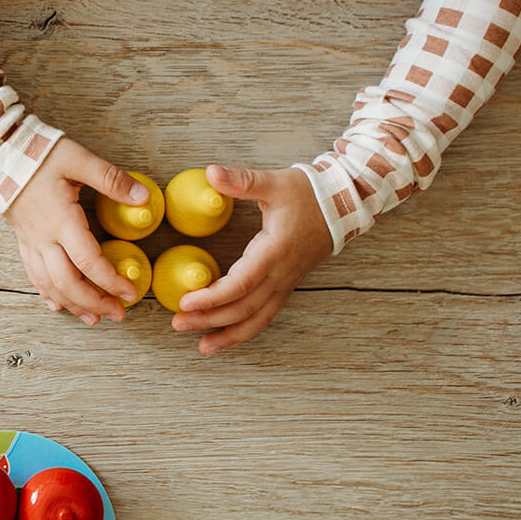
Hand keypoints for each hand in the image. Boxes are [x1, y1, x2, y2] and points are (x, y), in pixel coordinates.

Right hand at [5, 137, 150, 324]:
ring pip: (50, 284)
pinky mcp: (23, 240)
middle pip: (68, 282)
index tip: (131, 292)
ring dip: (74, 305)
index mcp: (61, 220)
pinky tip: (58, 305)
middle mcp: (44, 237)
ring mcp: (31, 241)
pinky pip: (34, 275)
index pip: (89, 261)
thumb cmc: (38, 154)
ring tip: (94, 319)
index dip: (111, 281)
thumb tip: (143, 198)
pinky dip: (48, 294)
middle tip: (118, 314)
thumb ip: (111, 179)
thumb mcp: (78, 159)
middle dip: (95, 302)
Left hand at [172, 164, 332, 353]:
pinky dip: (245, 330)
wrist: (343, 204)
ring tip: (202, 346)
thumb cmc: (308, 193)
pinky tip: (225, 337)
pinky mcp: (286, 285)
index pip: (240, 283)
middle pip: (243, 308)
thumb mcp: (274, 182)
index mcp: (275, 251)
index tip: (186, 301)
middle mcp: (281, 274)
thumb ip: (242, 180)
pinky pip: (265, 315)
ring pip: (257, 319)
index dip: (212, 296)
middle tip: (177, 323)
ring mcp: (286, 283)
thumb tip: (210, 172)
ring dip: (228, 334)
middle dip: (209, 319)